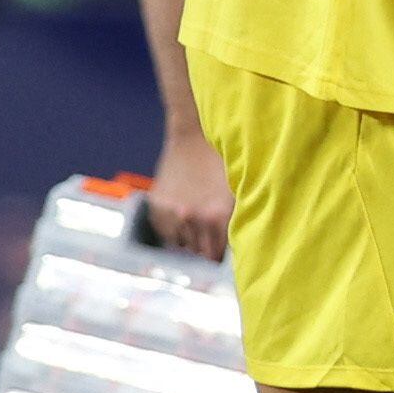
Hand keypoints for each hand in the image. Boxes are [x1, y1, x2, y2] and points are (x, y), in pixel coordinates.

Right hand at [141, 122, 230, 258]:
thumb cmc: (222, 163)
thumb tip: (235, 248)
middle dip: (205, 246)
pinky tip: (180, 219)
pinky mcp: (156, 206)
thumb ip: (235, 221)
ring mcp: (171, 213)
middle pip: (198, 251)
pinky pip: (163, 232)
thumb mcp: (236, 193)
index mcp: (217, 217)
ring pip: (180, 243)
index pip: (215, 255)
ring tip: (195, 224)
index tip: (220, 251)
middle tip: (208, 237)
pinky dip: (172, 230)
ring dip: (188, 238)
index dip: (219, 254)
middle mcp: (192, 219)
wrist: (194, 137)